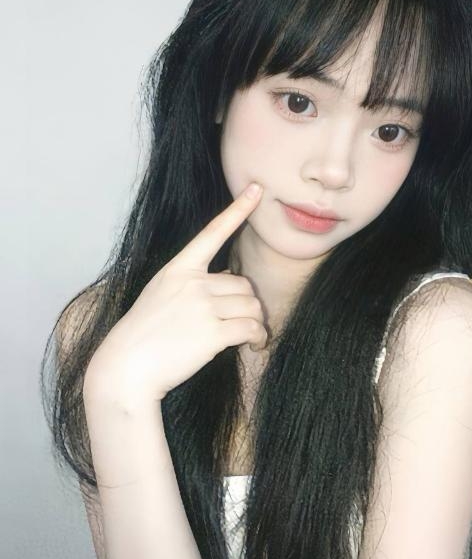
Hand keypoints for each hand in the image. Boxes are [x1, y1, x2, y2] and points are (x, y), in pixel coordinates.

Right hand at [84, 183, 266, 403]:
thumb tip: (231, 282)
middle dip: (246, 305)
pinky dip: (258, 338)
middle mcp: (192, 283)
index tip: (256, 189)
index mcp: (178, 269)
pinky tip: (253, 345)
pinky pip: (251, 328)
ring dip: (255, 323)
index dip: (237, 210)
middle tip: (238, 324)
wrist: (126, 370)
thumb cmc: (143, 336)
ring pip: (252, 306)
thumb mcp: (160, 295)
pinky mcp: (212, 333)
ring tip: (248, 338)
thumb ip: (191, 284)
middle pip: (244, 284)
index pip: (212, 233)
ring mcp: (202, 307)